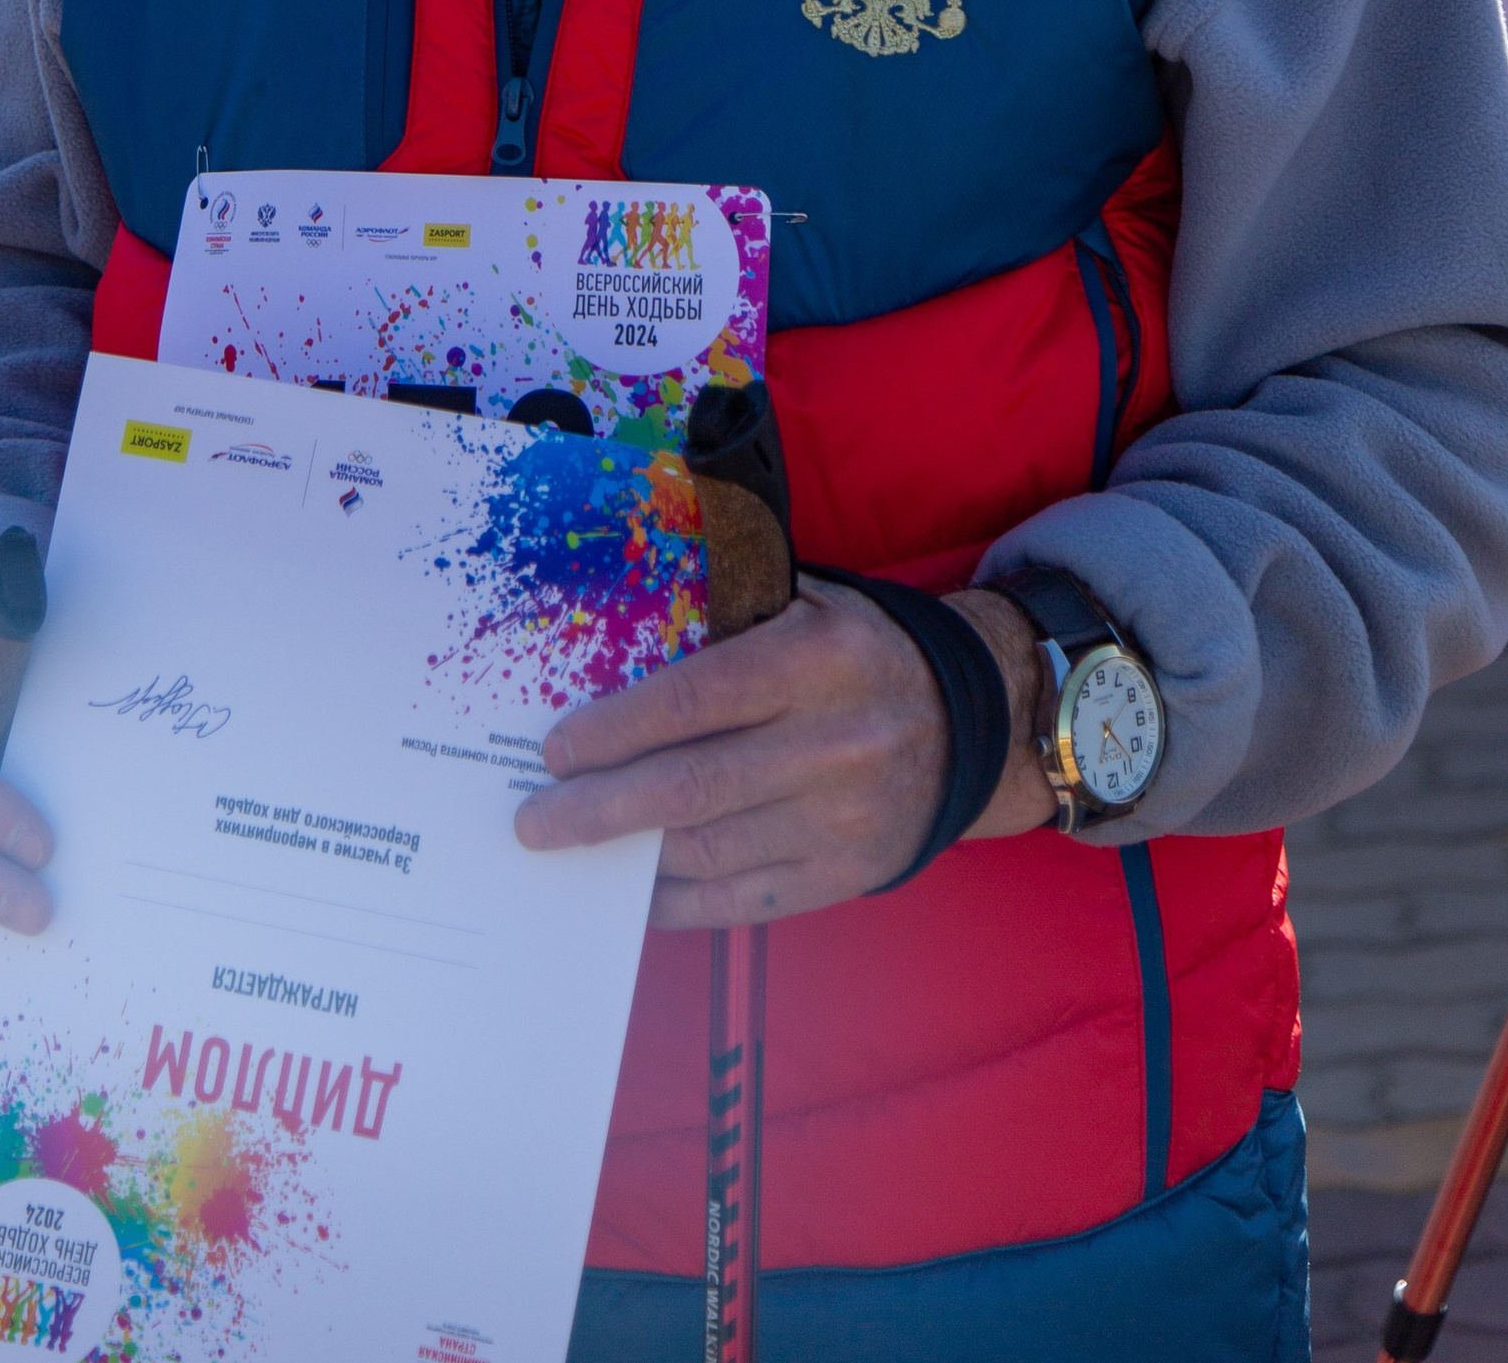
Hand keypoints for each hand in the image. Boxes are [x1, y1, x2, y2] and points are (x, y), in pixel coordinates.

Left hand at [514, 576, 1053, 928]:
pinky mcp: (846, 874)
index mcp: (816, 662)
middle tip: (534, 820)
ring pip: (711, 850)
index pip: (697, 698)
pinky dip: (680, 901)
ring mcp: (842, 819)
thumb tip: (615, 642)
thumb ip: (724, 616)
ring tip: (570, 851)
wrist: (973, 723)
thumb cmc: (859, 652)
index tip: (557, 749)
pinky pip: (745, 900)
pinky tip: (635, 891)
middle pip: (692, 787)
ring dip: (629, 857)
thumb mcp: (805, 606)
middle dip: (600, 808)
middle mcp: (833, 744)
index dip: (618, 728)